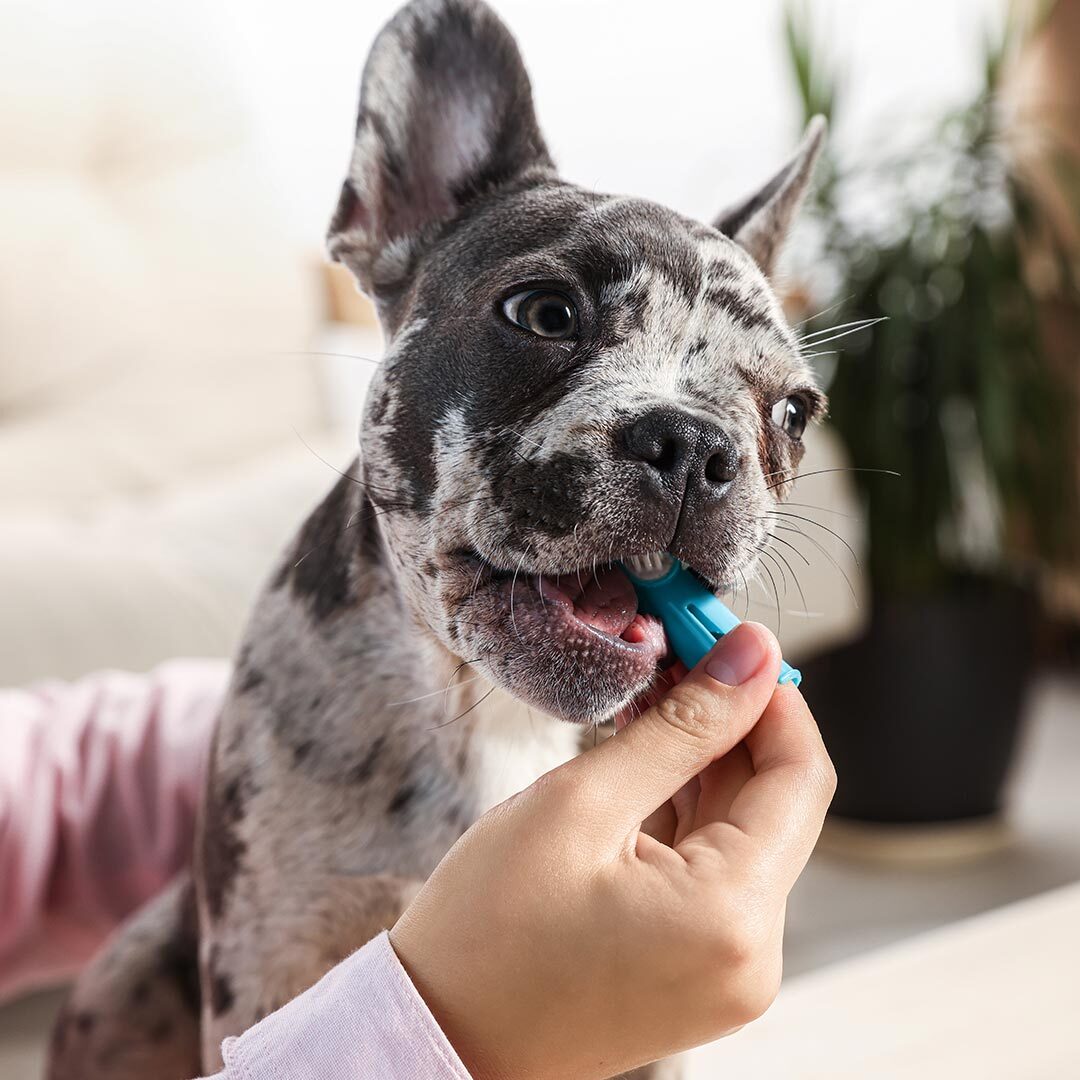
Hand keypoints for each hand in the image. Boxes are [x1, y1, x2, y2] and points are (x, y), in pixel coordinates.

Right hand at [390, 623, 835, 1079]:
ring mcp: (728, 969)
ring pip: (743, 832)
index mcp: (731, 916)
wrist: (438, 1036)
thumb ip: (682, 726)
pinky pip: (716, 870)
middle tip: (680, 651)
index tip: (726, 639)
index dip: (769, 695)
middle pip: (776, 803)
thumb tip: (752, 654)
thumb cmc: (487, 929)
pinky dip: (687, 809)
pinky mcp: (700, 970)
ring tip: (652, 696)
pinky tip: (647, 758)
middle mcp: (752, 955)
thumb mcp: (582, 802)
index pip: (800, 776)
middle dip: (733, 719)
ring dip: (705, 760)